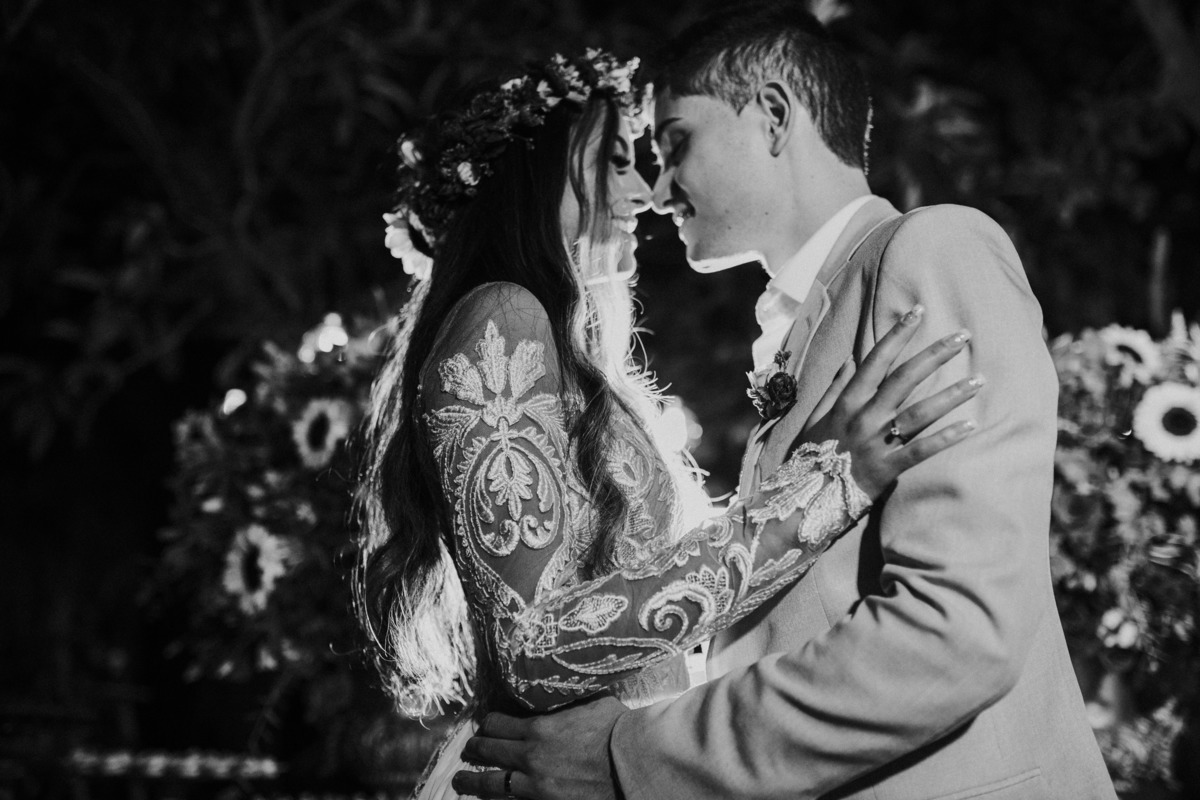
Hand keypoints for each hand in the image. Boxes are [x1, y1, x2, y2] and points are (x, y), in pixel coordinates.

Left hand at [453, 696, 625, 799]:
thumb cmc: (618, 731)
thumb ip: (571, 704)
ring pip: (492, 784)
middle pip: (489, 752)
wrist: (633, 765)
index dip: (488, 725)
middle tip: (468, 751)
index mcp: (539, 728)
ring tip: (461, 781)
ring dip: (472, 782)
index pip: (498, 724)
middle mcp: (530, 757)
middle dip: (475, 750)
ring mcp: (535, 787)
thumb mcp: (592, 704)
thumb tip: (569, 691)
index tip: (484, 727)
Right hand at [801, 304, 980, 498]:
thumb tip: (850, 359)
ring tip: (979, 380)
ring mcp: (875, 444)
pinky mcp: (886, 470)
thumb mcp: (815, 418)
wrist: (802, 501)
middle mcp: (862, 418)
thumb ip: (834, 388)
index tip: (918, 312)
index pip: (876, 360)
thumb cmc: (810, 458)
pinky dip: (946, 438)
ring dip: (950, 394)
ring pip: (918, 413)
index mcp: (846, 402)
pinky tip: (971, 426)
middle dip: (935, 354)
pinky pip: (921, 451)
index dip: (897, 335)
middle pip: (903, 379)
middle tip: (963, 336)